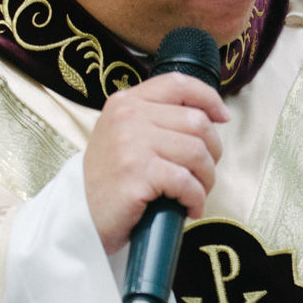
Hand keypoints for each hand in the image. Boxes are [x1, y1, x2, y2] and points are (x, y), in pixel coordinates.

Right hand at [83, 73, 229, 254]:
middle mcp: (128, 117)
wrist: (80, 218)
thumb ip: (156, 120)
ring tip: (195, 194)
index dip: (208, 98)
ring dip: (206, 179)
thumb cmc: (110, 182)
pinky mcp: (137, 174)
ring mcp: (131, 144)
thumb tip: (209, 117)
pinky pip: (187, 182)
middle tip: (204, 174)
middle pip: (197, 122)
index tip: (223, 118)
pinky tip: (188, 209)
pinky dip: (195, 199)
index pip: (178, 84)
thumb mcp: (125, 137)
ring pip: (197, 152)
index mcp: (126, 103)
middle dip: (212, 152)